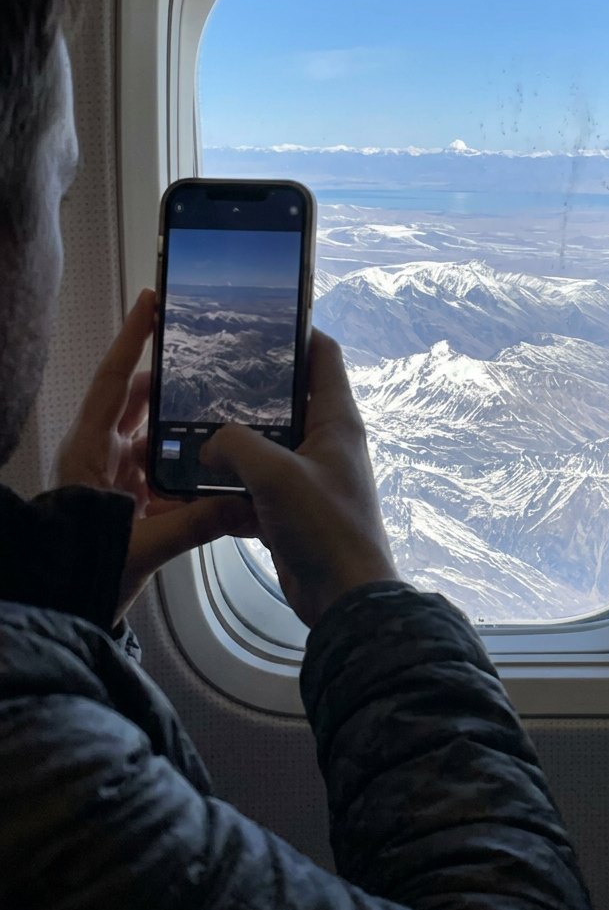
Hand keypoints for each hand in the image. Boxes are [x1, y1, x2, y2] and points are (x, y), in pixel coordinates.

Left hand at [53, 288, 256, 622]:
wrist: (60, 607)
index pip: (112, 381)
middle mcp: (100, 455)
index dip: (132, 340)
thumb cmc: (80, 569)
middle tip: (209, 362)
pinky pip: (162, 470)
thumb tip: (246, 504)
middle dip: (173, 384)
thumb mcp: (141, 546)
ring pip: (155, 437)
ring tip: (224, 416)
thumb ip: (196, 522)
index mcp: (90, 450)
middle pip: (138, 403)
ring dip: (185, 431)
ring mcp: (113, 477)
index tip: (152, 302)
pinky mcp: (128, 500)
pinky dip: (186, 466)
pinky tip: (217, 468)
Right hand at [200, 329, 397, 627]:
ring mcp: (310, 476)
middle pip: (287, 399)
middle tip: (206, 373)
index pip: (323, 355)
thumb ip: (235, 444)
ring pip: (266, 445)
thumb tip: (209, 442)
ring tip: (190, 425)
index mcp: (336, 419)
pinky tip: (196, 484)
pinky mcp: (293, 509)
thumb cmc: (324, 526)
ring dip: (233, 442)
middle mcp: (326, 441)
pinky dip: (231, 486)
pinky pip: (256, 487)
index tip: (259, 319)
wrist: (345, 598)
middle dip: (249, 390)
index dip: (297, 332)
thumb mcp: (274, 474)